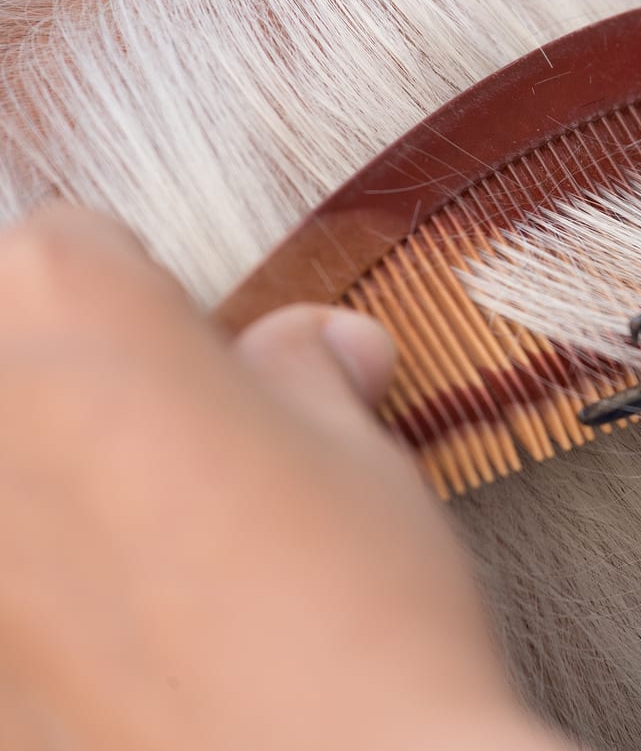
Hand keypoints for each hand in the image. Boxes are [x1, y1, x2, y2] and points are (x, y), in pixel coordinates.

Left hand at [0, 206, 572, 750]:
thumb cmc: (359, 612)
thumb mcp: (359, 456)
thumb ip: (304, 376)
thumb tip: (317, 346)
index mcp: (72, 323)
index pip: (71, 243)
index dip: (153, 293)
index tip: (205, 353)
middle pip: (4, 352)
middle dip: (79, 385)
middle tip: (177, 454)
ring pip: (4, 476)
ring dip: (49, 494)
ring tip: (155, 560)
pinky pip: (6, 591)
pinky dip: (38, 598)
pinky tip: (126, 642)